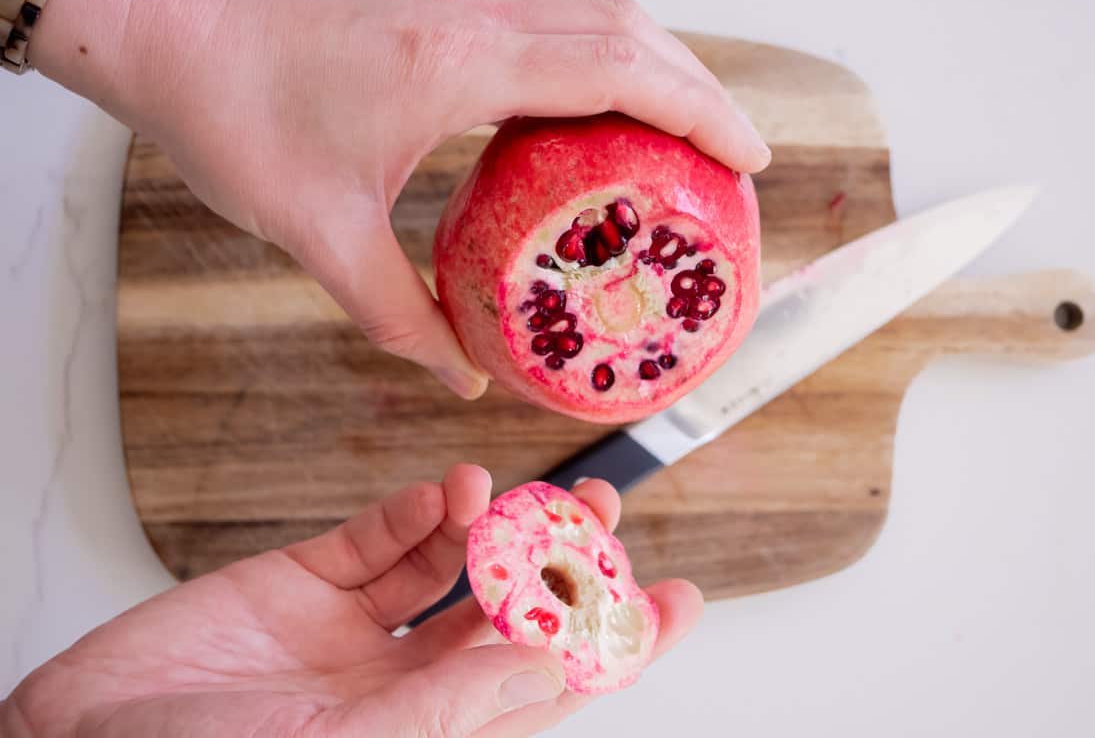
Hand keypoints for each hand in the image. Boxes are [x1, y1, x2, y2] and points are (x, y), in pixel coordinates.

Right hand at [2, 466, 702, 736]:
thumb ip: (452, 705)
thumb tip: (551, 661)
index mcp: (432, 734)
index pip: (552, 686)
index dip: (620, 644)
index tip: (682, 601)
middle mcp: (406, 685)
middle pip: (513, 614)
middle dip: (565, 562)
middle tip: (610, 511)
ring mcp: (356, 633)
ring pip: (455, 566)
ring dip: (497, 523)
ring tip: (523, 488)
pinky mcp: (305, 584)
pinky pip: (380, 540)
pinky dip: (419, 509)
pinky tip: (447, 489)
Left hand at [31, 0, 770, 398]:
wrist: (172, 35)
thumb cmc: (235, 118)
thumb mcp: (319, 235)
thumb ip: (400, 314)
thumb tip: (465, 375)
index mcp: (459, 67)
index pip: (617, 70)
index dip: (698, 111)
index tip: (748, 159)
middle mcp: (475, 23)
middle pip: (630, 29)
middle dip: (702, 88)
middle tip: (739, 159)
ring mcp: (462, 11)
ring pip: (599, 15)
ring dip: (661, 66)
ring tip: (693, 137)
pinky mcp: (446, 18)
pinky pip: (557, 25)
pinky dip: (609, 62)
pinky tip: (606, 118)